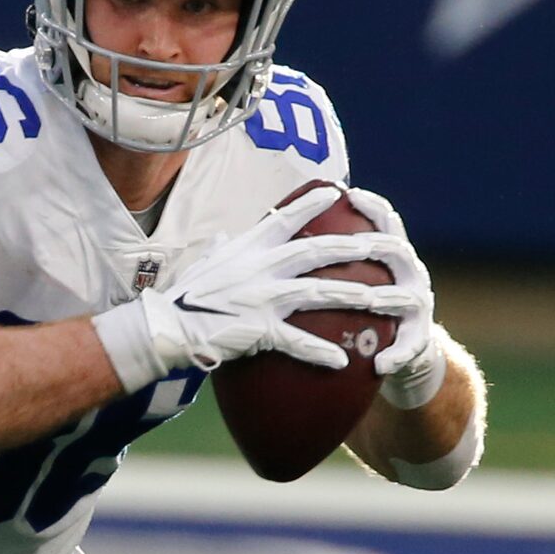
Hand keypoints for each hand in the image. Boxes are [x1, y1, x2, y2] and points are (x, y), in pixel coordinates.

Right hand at [92, 187, 420, 393]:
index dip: (315, 203)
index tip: (340, 191)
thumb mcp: (204, 264)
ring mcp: (263, 298)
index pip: (287, 217)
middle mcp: (262, 267)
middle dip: (357, 247)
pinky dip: (321, 352)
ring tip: (388, 301)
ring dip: (358, 296)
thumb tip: (221, 239)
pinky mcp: (259, 330)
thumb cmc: (183, 297)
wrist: (165, 326)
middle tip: (389, 246)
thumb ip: (219, 250)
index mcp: (249, 248)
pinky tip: (343, 363)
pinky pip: (298, 342)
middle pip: (320, 252)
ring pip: (323, 293)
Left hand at [345, 188, 444, 409]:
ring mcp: (416, 307)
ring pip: (407, 297)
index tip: (352, 193)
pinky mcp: (417, 341)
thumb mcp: (352, 280)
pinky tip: (381, 365)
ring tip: (372, 300)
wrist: (398, 351)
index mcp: (391, 258)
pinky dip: (396, 355)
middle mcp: (410, 276)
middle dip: (381, 246)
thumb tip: (286, 229)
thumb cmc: (364, 309)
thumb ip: (333, 258)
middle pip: (399, 252)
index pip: (385, 224)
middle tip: (359, 245)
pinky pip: (409, 348)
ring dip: (389, 297)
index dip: (373, 207)